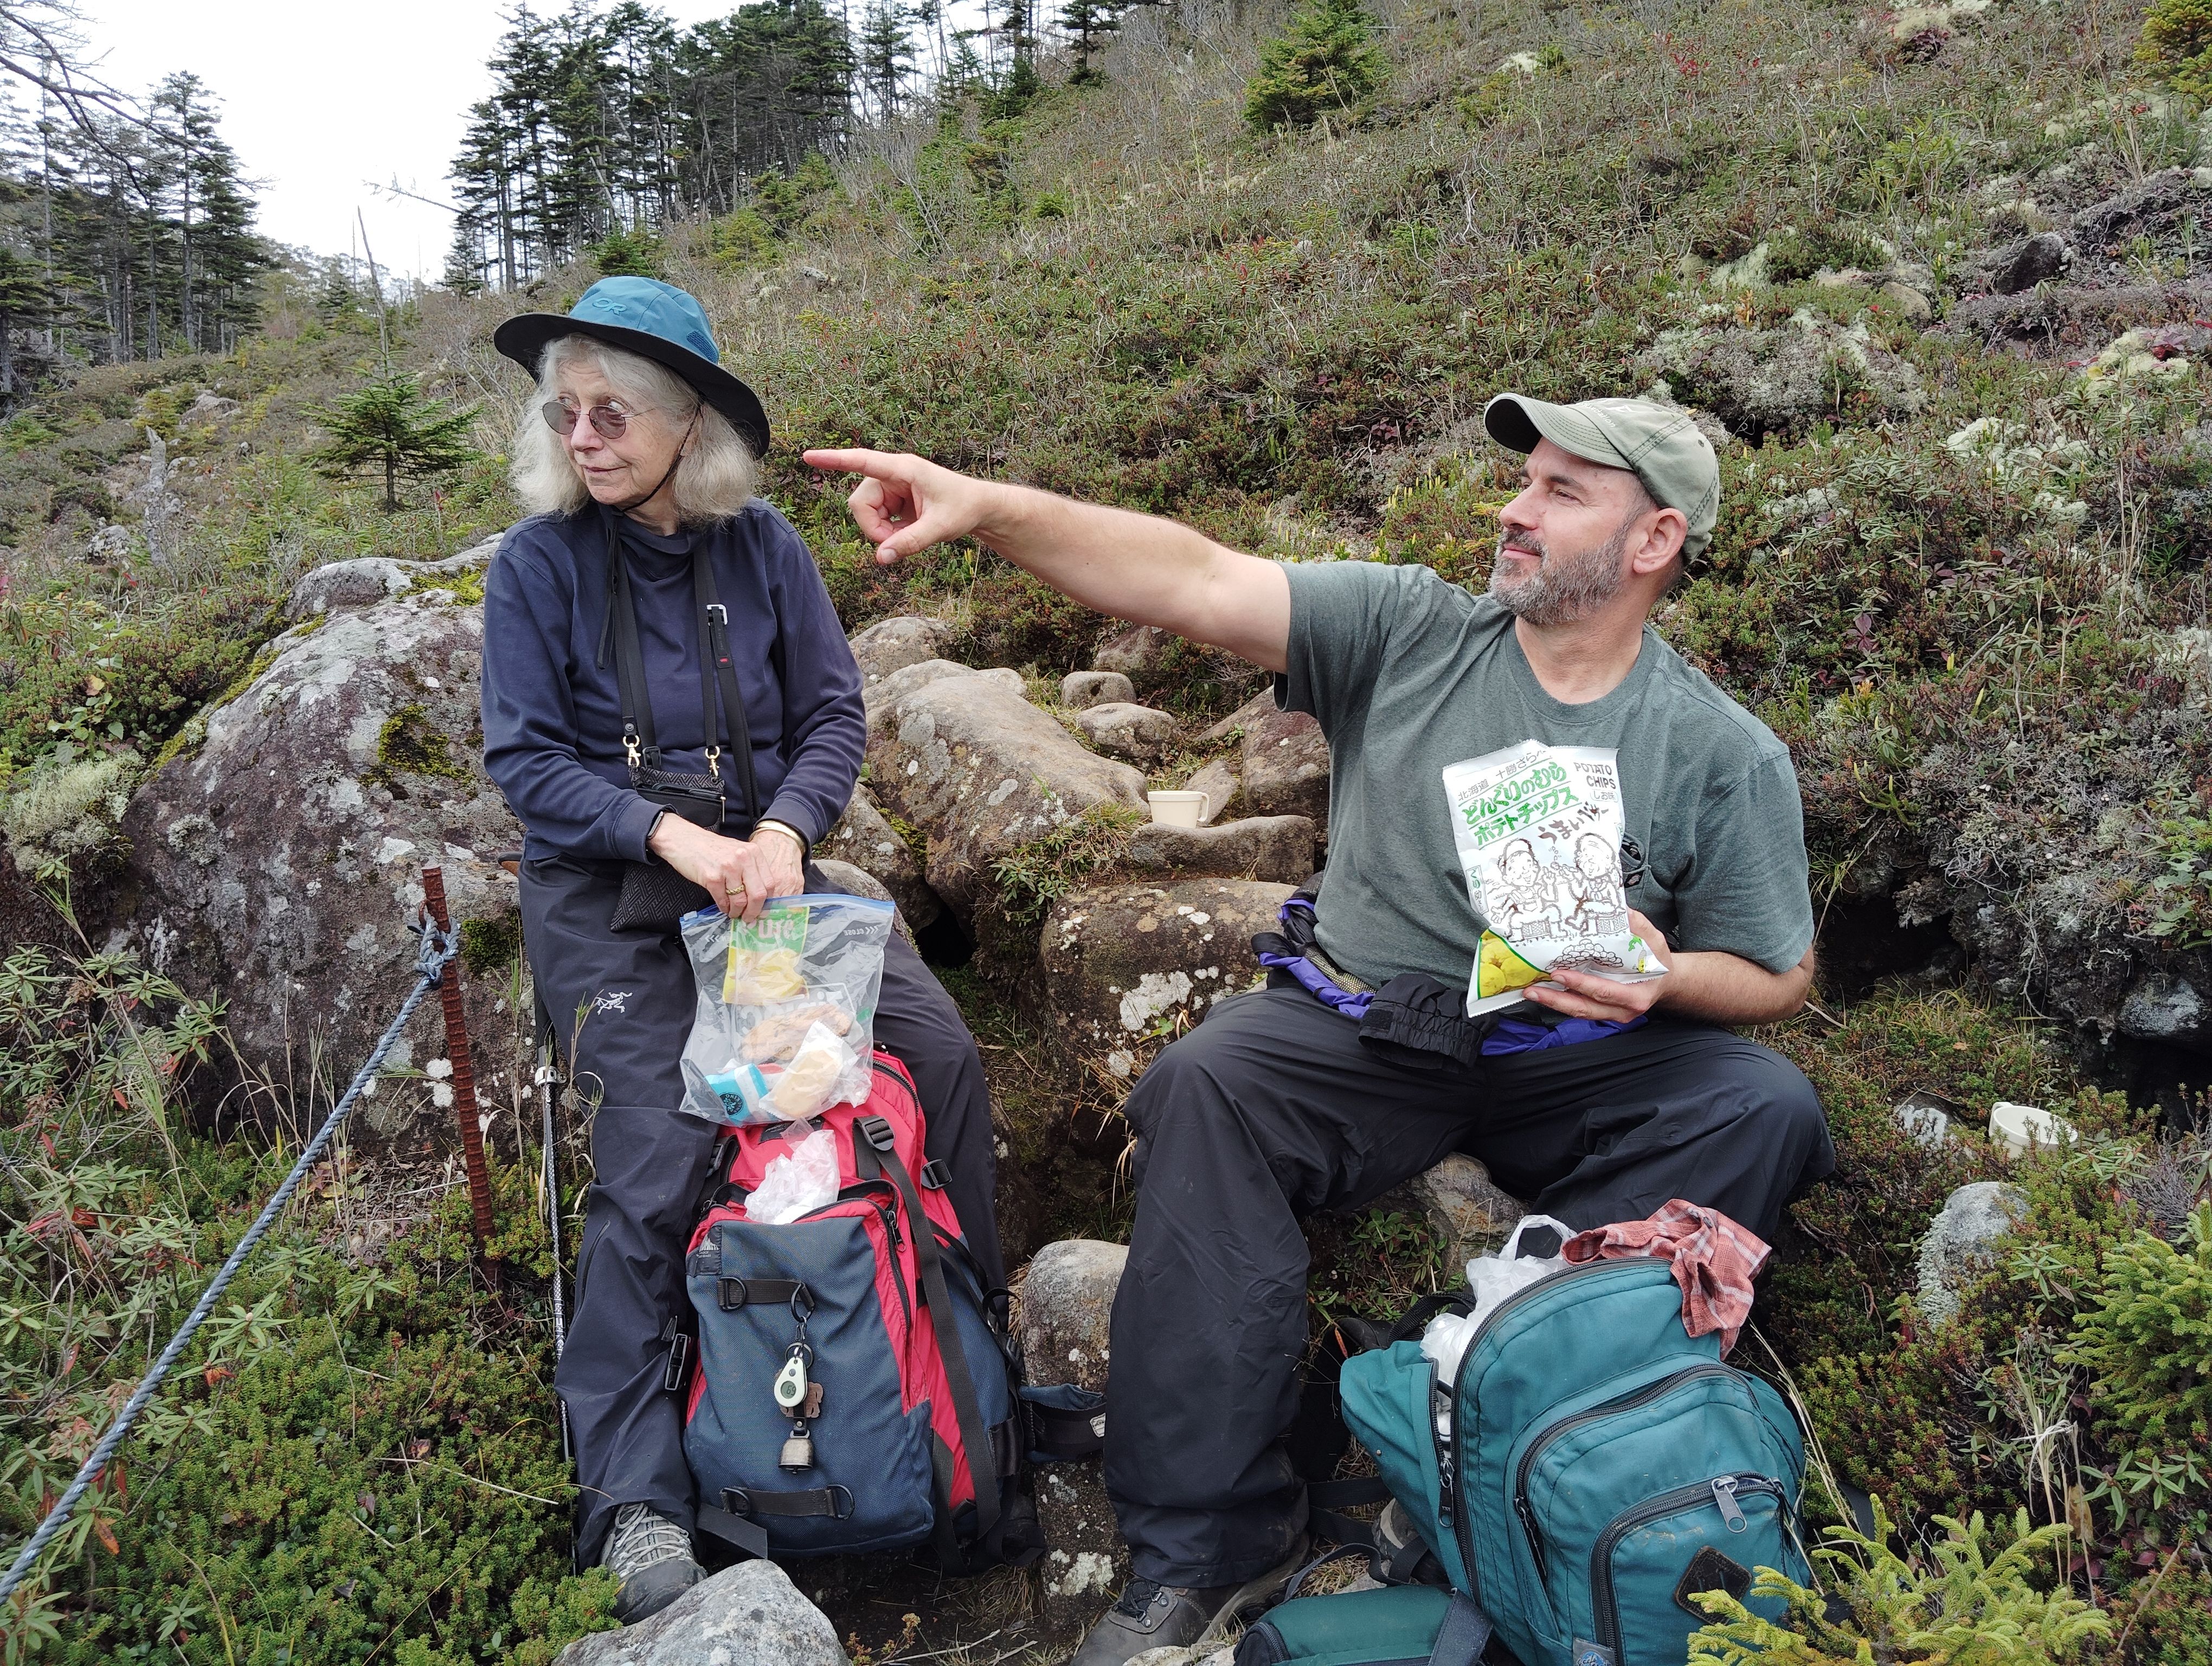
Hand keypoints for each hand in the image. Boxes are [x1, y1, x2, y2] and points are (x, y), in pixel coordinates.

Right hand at [649, 817, 805, 921]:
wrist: (684, 840)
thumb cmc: (711, 848)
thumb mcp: (737, 852)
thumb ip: (750, 870)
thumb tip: (760, 898)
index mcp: (754, 853)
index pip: (770, 883)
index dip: (767, 902)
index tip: (763, 911)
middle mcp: (743, 859)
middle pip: (759, 894)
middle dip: (754, 911)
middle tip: (749, 918)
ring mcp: (728, 868)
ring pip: (740, 901)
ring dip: (737, 912)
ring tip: (734, 913)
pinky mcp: (712, 877)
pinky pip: (723, 901)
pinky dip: (724, 908)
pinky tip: (723, 907)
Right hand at [802, 447, 997, 563]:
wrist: (978, 508)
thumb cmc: (963, 509)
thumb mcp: (939, 529)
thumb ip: (910, 543)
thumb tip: (880, 558)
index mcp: (904, 469)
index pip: (862, 461)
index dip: (834, 460)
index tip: (808, 457)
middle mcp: (893, 473)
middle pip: (859, 502)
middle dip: (872, 527)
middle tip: (895, 542)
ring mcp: (891, 486)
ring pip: (864, 512)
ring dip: (880, 530)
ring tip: (908, 534)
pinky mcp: (892, 498)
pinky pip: (874, 517)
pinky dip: (886, 530)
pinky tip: (907, 530)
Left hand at [1521, 910, 1672, 1023]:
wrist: (1665, 982)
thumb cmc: (1658, 963)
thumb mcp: (1654, 942)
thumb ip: (1638, 926)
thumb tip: (1620, 909)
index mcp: (1636, 995)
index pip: (1604, 992)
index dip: (1581, 984)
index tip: (1559, 974)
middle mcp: (1622, 1009)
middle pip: (1585, 1008)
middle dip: (1556, 999)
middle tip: (1534, 988)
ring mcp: (1612, 1014)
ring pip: (1579, 1012)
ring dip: (1553, 1002)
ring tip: (1531, 992)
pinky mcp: (1603, 1013)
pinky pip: (1580, 1009)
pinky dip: (1560, 1001)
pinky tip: (1544, 991)